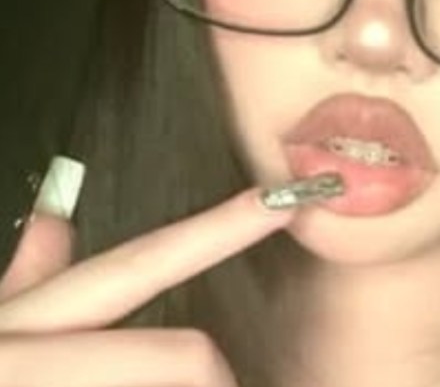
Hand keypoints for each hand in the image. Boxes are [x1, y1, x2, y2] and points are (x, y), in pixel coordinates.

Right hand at [0, 180, 293, 386]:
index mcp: (15, 328)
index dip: (219, 229)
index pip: (137, 265)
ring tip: (182, 383)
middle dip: (209, 373)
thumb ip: (22, 285)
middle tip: (215, 380)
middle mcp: (26, 361)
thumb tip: (51, 215)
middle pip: (181, 357)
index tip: (282, 202)